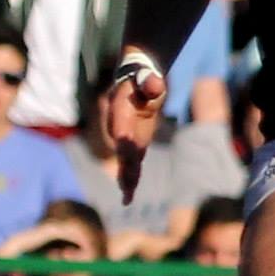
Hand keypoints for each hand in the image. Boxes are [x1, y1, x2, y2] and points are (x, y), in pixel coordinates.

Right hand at [107, 61, 165, 204]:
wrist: (135, 81)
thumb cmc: (143, 78)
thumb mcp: (147, 77)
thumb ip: (149, 82)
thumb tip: (156, 87)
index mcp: (120, 111)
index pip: (121, 125)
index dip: (123, 136)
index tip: (125, 147)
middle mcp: (119, 128)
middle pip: (121, 148)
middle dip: (125, 165)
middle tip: (127, 183)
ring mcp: (125, 139)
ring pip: (125, 161)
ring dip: (127, 178)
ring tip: (127, 197)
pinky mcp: (133, 145)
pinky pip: (131, 165)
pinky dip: (130, 180)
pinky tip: (128, 198)